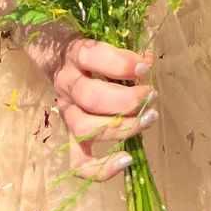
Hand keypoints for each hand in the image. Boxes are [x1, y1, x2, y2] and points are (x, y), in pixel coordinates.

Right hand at [43, 34, 155, 180]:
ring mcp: (66, 113)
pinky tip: (126, 160)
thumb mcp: (106, 42)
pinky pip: (79, 162)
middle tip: (151, 95)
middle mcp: (67, 84)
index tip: (145, 67)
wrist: (60, 56)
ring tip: (148, 118)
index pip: (93, 56)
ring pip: (85, 128)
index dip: (121, 64)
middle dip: (126, 100)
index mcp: (76, 55)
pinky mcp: (70, 135)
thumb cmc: (93, 50)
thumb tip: (148, 62)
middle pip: (90, 97)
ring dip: (121, 127)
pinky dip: (101, 168)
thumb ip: (126, 52)